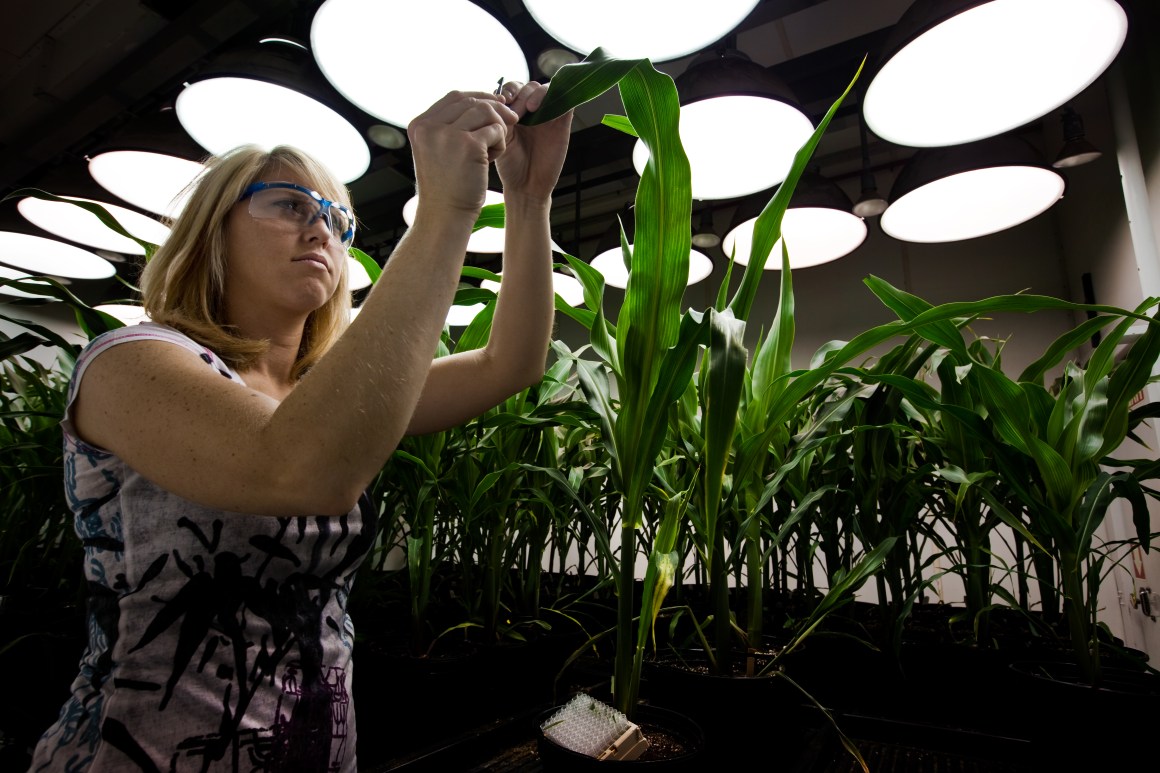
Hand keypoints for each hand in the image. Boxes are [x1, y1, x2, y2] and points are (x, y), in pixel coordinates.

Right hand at [407, 90, 519, 218]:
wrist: (445, 215)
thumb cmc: (446, 187)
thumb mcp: (436, 151)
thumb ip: (447, 127)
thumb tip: (477, 103)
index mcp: (420, 125)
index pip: (453, 97)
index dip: (477, 96)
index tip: (494, 104)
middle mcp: (430, 127)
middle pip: (471, 100)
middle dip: (494, 108)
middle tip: (511, 120)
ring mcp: (448, 135)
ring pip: (485, 111)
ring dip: (497, 127)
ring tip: (494, 147)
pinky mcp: (469, 145)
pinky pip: (495, 130)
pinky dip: (500, 142)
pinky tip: (493, 158)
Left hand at [493, 81, 573, 201]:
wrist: (527, 186)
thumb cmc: (510, 165)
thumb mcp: (499, 138)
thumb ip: (499, 117)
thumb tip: (498, 98)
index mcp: (513, 112)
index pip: (512, 89)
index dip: (508, 91)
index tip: (501, 102)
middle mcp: (531, 111)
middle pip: (528, 86)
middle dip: (520, 93)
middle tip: (515, 111)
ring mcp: (547, 115)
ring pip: (545, 89)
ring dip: (536, 93)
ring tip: (529, 108)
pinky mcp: (562, 122)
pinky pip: (565, 101)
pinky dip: (557, 96)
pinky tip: (543, 107)